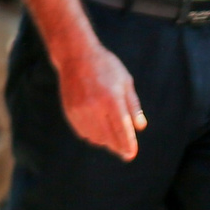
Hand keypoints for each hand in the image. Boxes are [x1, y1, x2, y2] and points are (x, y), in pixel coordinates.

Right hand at [50, 34, 144, 159]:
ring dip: (105, 141)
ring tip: (111, 136)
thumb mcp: (125, 82)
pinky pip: (83, 132)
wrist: (75, 55)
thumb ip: (133, 106)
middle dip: (118, 146)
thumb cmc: (105, 67)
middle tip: (125, 151)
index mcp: (112, 99)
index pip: (122, 131)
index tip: (131, 154)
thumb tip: (139, 127)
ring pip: (95, 137)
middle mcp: (94, 107)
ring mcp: (80, 109)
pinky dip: (92, 135)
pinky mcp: (70, 111)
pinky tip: (98, 129)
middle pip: (109, 138)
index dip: (128, 145)